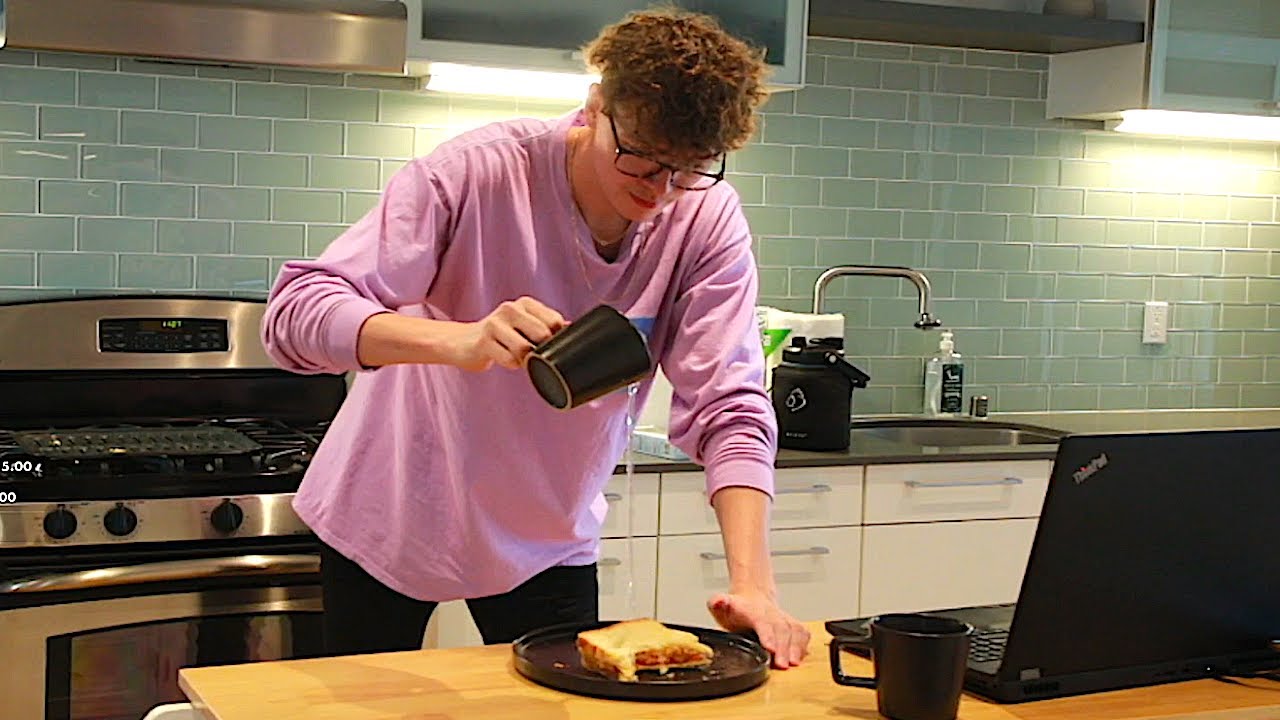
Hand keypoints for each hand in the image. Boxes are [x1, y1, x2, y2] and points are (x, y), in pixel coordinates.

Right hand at [450, 297, 565, 370]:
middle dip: (542, 350)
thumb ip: (546, 326)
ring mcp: (495, 323)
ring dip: (525, 360)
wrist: (464, 341)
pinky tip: (504, 358)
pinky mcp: (483, 341)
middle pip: (543, 334)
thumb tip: (574, 329)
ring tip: (517, 357)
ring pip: (525, 349)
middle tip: (532, 354)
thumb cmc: (501, 336)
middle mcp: (511, 309)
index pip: (555, 321)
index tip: (549, 346)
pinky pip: (509, 360)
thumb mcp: (524, 325)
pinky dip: (511, 364)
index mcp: (525, 303)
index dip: (557, 339)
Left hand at [707, 589, 809, 668]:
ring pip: (795, 630)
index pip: (762, 621)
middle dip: (783, 647)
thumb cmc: (737, 608)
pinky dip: (804, 645)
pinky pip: (802, 633)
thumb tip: (718, 602)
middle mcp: (771, 614)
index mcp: (753, 611)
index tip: (770, 648)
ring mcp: (783, 619)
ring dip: (796, 647)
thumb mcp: (721, 604)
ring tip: (794, 663)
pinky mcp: (792, 626)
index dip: (767, 634)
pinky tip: (800, 657)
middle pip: (781, 628)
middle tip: (782, 664)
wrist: (752, 597)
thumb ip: (717, 602)